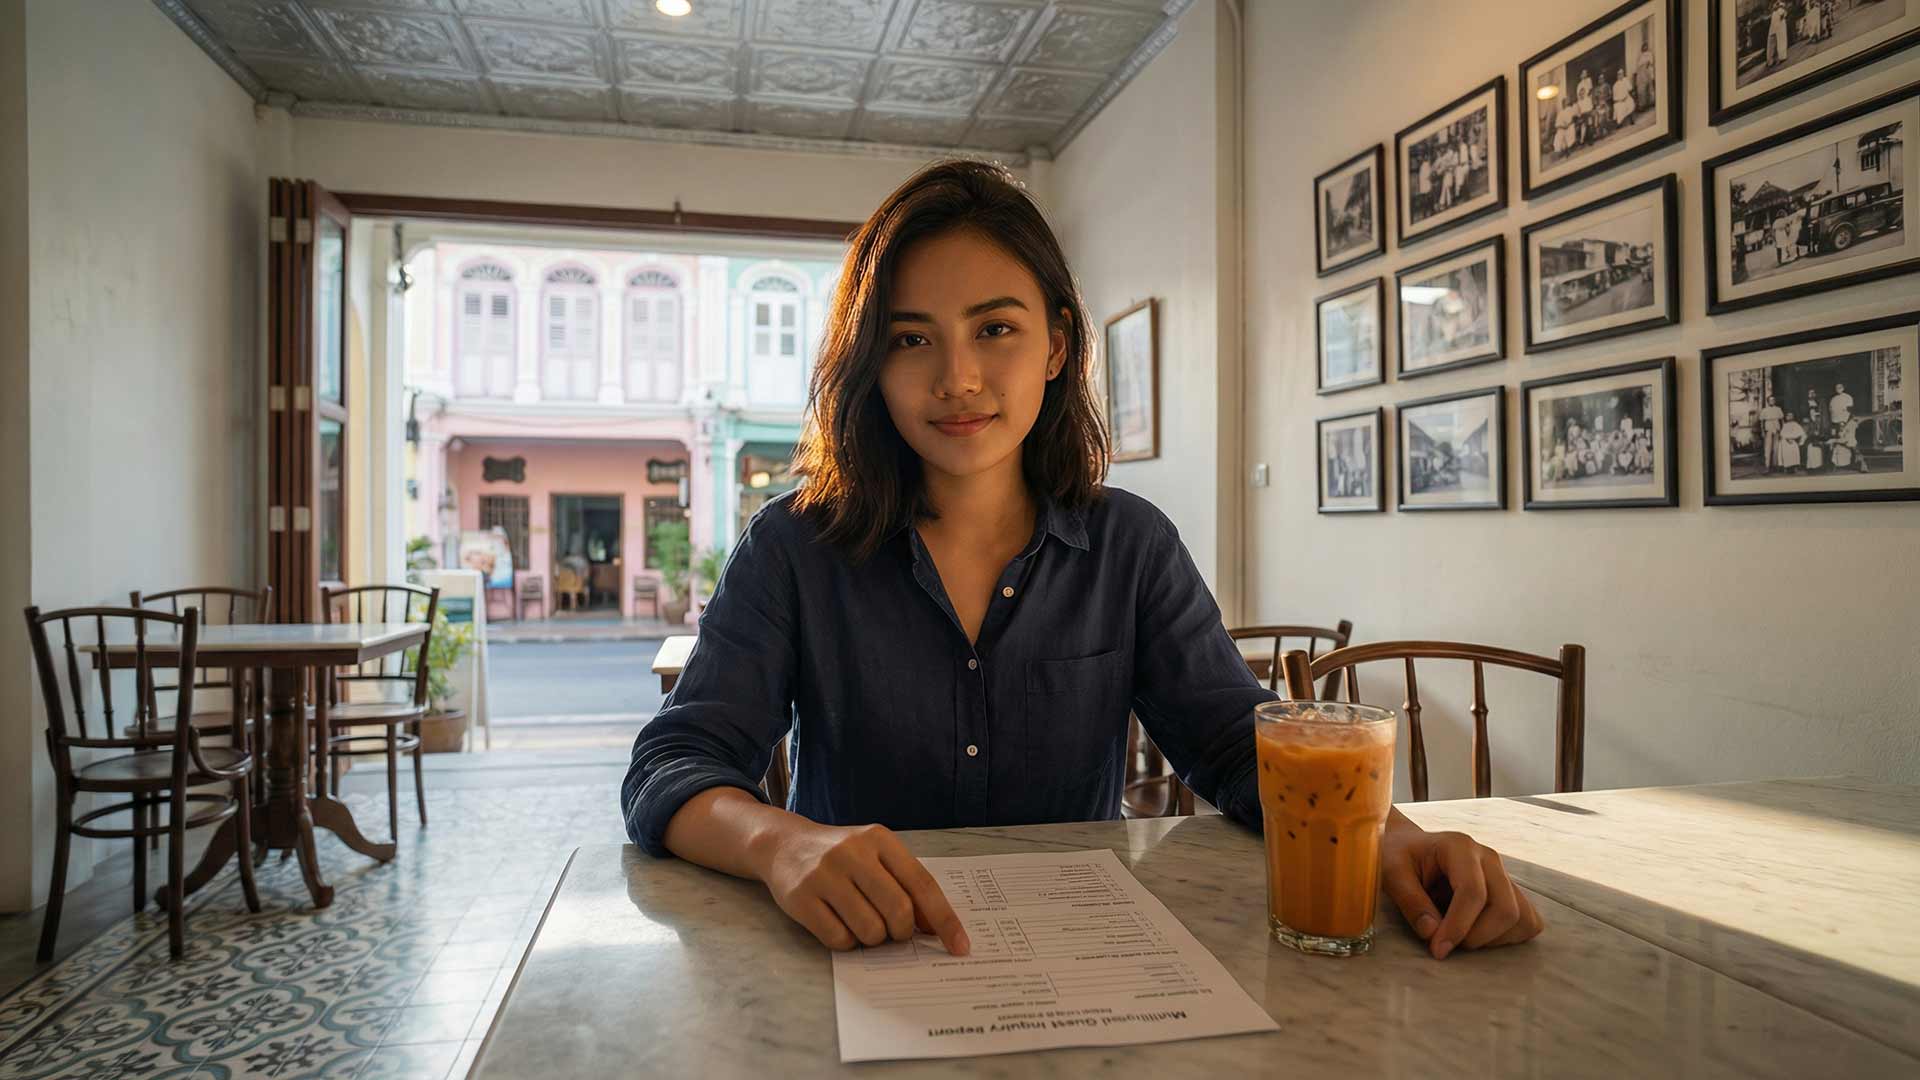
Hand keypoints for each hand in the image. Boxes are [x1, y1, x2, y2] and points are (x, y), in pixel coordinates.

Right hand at [753, 819, 970, 955]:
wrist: (784, 845)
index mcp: (879, 839)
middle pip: (899, 910)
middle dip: (902, 932)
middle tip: (894, 932)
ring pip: (870, 930)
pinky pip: (839, 939)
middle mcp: (852, 853)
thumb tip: (934, 928)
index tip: (959, 946)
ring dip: (873, 939)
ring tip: (863, 923)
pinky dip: (847, 942)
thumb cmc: (841, 856)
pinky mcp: (801, 898)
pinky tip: (840, 924)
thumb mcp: (876, 855)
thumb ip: (905, 884)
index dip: (944, 920)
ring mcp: (824, 875)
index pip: (922, 884)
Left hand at [1379, 818, 1544, 959]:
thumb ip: (1410, 902)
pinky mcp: (1510, 892)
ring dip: (1492, 939)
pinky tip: (1478, 934)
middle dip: (1476, 937)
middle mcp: (1489, 858)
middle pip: (1505, 909)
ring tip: (1460, 936)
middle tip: (1445, 945)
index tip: (1437, 950)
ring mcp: (1504, 875)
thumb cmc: (1398, 857)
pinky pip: (1528, 922)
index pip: (1473, 892)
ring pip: (1521, 918)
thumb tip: (1433, 934)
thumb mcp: (1391, 873)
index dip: (1457, 927)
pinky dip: (1507, 937)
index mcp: (1460, 847)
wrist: (1409, 848)